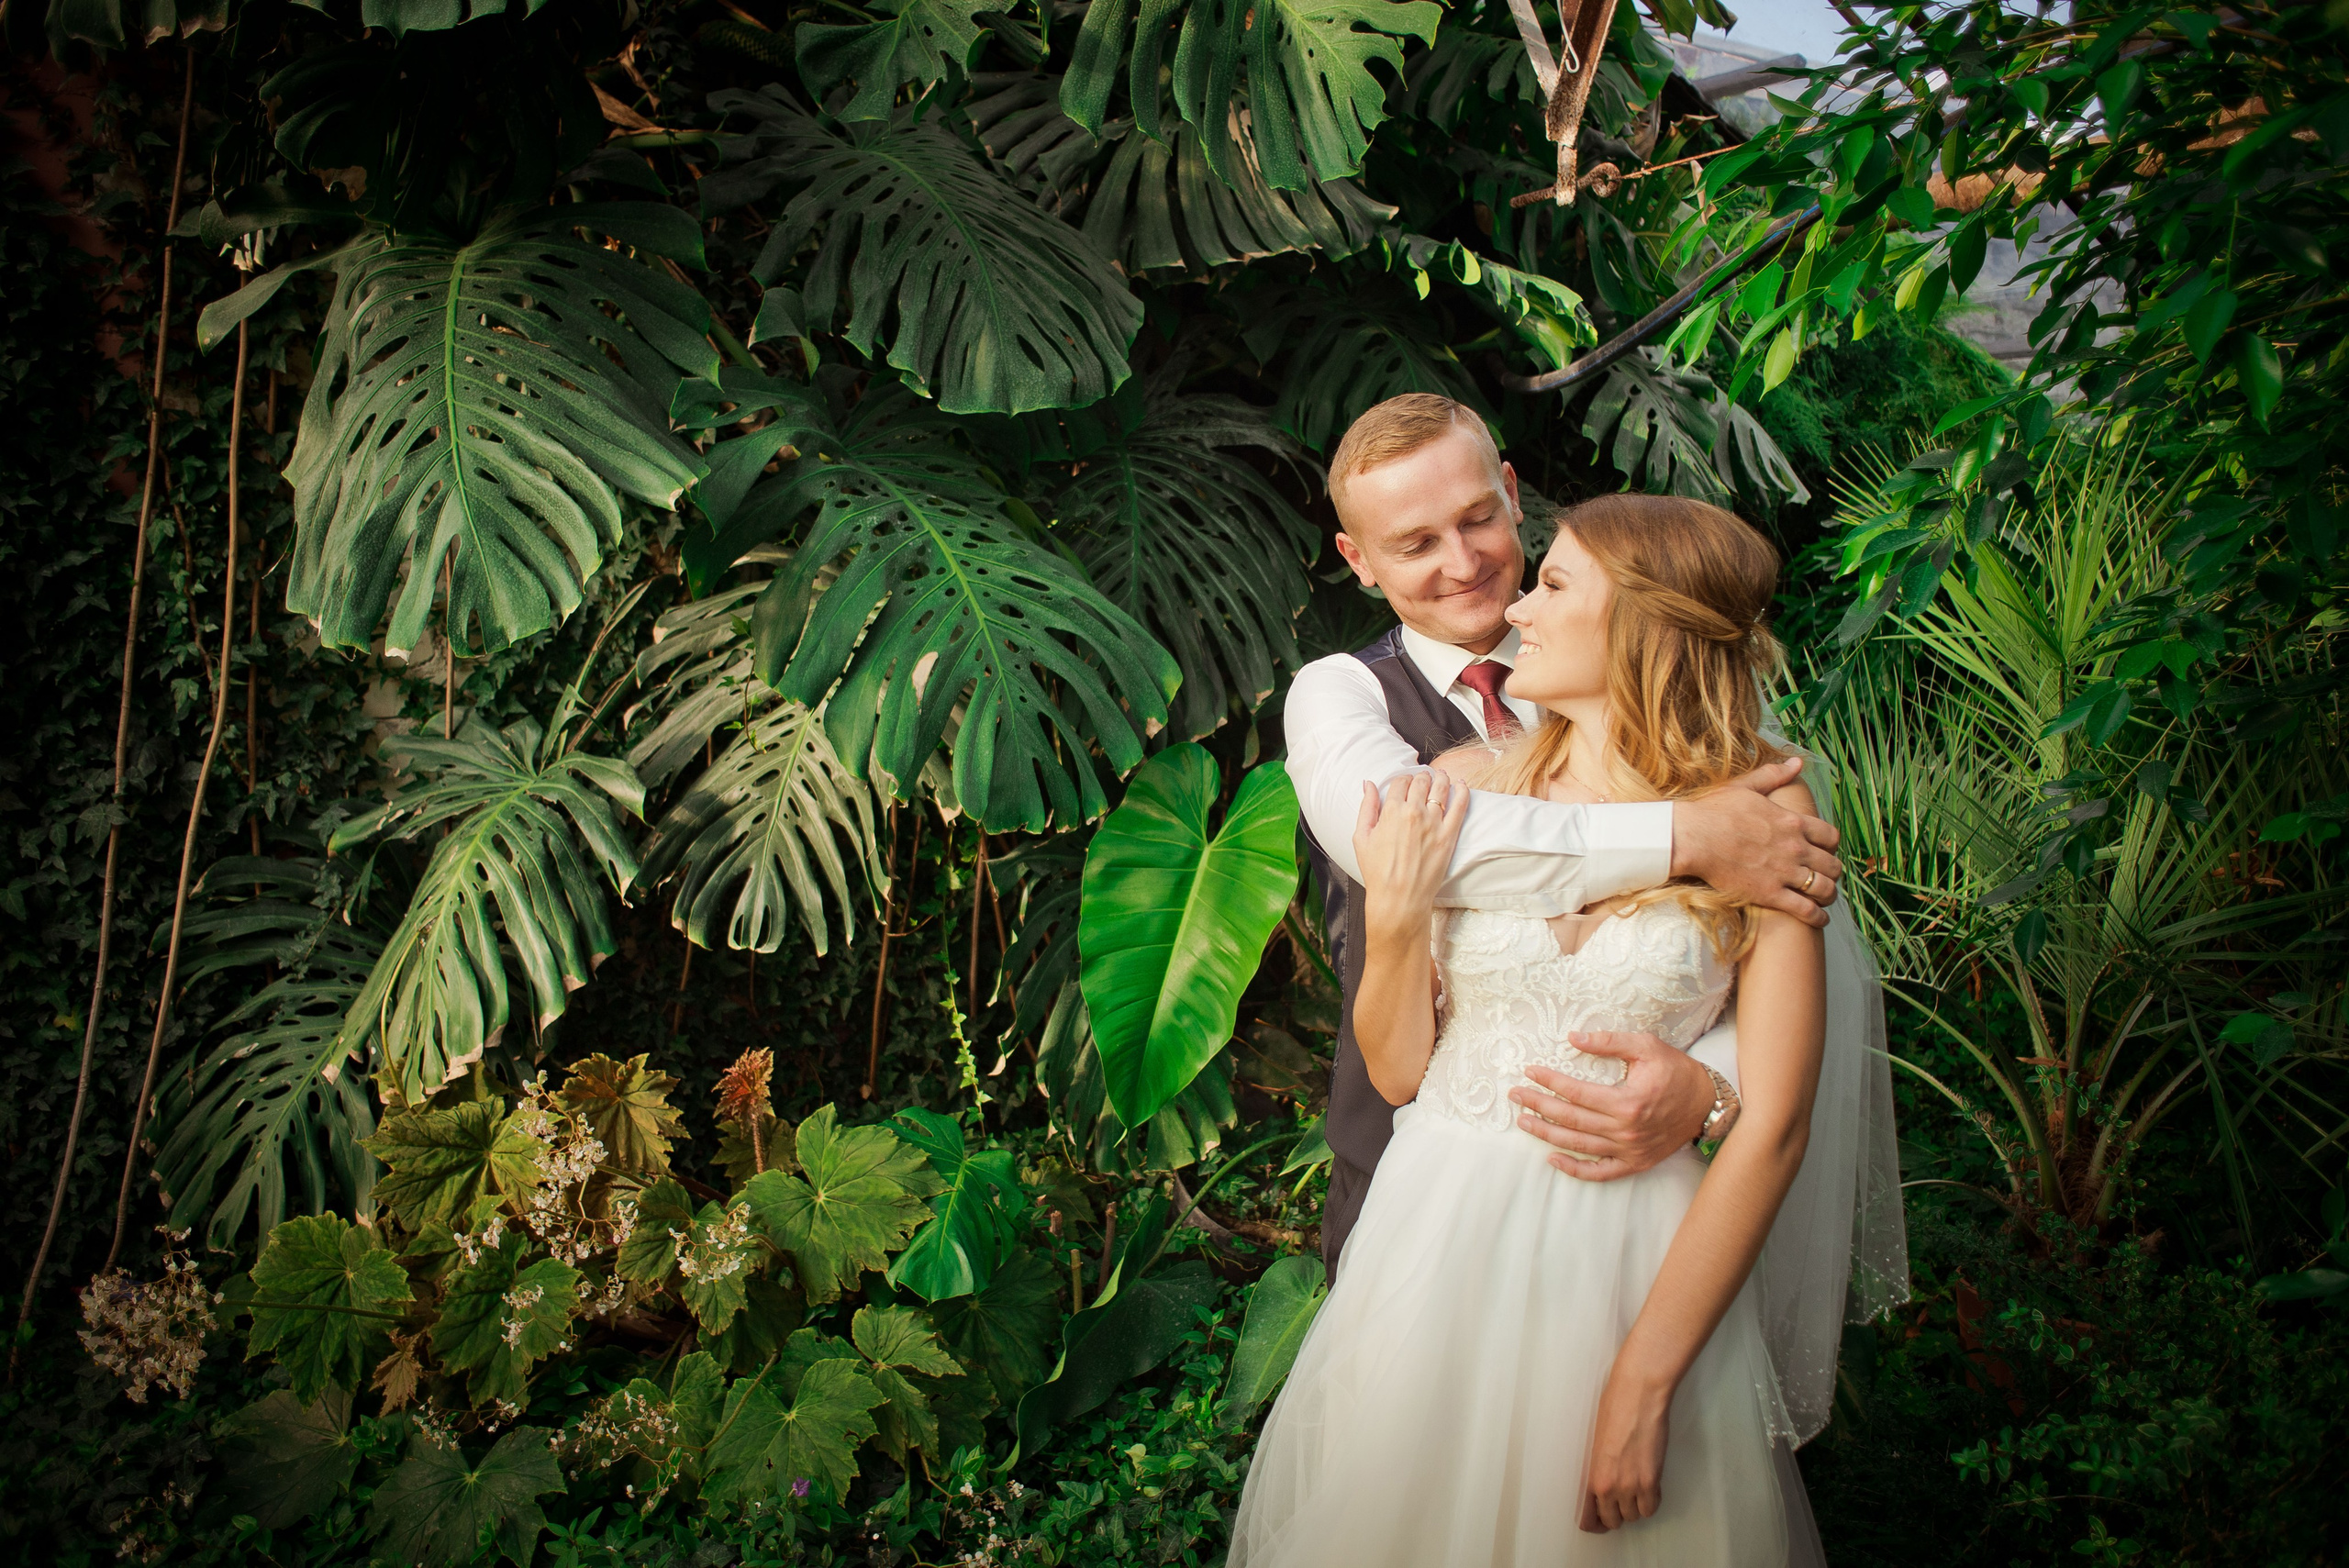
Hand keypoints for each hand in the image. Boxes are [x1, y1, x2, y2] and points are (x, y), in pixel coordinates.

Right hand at [1351, 772, 1467, 932]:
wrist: (1399, 898)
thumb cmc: (1377, 872)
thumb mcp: (1361, 837)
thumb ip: (1367, 807)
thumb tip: (1369, 784)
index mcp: (1392, 811)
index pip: (1400, 782)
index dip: (1403, 779)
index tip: (1405, 783)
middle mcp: (1414, 812)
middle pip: (1421, 782)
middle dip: (1422, 776)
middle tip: (1424, 777)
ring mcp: (1434, 823)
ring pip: (1441, 789)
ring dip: (1442, 778)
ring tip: (1443, 776)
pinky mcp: (1449, 836)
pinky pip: (1460, 806)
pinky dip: (1463, 791)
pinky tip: (1462, 785)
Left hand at [1509, 1031, 1712, 1179]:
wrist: (1707, 1104)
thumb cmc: (1677, 1072)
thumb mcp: (1647, 1047)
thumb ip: (1609, 1042)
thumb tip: (1573, 1038)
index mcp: (1627, 1101)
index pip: (1575, 1092)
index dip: (1548, 1081)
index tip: (1529, 1071)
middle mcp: (1625, 1130)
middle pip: (1570, 1119)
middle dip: (1538, 1106)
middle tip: (1515, 1095)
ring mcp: (1629, 1150)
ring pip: (1578, 1146)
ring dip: (1546, 1134)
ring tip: (1523, 1121)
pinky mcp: (1634, 1163)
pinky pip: (1599, 1173)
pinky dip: (1574, 1170)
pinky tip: (1552, 1159)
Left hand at [1579, 1364, 1672, 1532]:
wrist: (1638, 1394)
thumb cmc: (1614, 1407)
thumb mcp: (1594, 1441)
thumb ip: (1596, 1467)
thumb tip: (1600, 1482)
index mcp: (1589, 1474)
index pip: (1587, 1518)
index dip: (1595, 1522)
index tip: (1600, 1518)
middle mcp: (1608, 1486)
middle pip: (1612, 1521)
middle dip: (1616, 1514)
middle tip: (1621, 1501)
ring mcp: (1631, 1485)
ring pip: (1634, 1517)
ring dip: (1635, 1506)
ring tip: (1636, 1488)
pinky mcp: (1652, 1480)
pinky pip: (1652, 1508)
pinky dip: (1651, 1501)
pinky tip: (1650, 1486)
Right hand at [1669, 757, 1841, 927]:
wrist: (1693, 837)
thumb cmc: (1714, 811)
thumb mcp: (1746, 787)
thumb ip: (1774, 775)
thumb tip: (1797, 762)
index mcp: (1792, 821)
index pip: (1830, 836)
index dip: (1832, 846)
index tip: (1825, 851)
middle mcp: (1795, 847)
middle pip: (1832, 864)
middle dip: (1833, 872)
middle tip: (1825, 876)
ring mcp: (1785, 872)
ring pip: (1825, 888)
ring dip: (1829, 894)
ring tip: (1824, 899)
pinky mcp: (1771, 894)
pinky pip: (1805, 910)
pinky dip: (1817, 917)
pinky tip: (1818, 919)